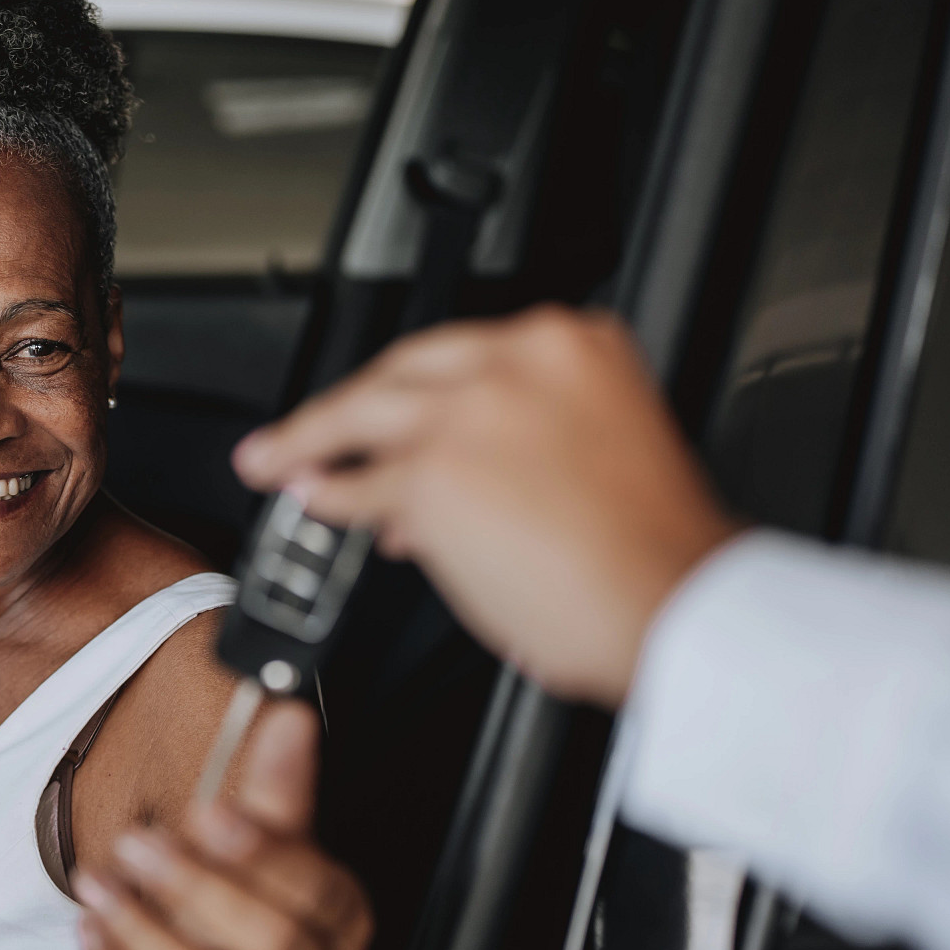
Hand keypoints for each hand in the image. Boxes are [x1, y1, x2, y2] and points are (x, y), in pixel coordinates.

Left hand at [75, 701, 371, 949]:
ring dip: (144, 933)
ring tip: (97, 884)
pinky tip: (91, 928)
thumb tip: (288, 715)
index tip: (207, 813)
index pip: (319, 892)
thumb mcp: (270, 854)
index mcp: (340, 925)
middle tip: (138, 844)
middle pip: (271, 945)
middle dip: (198, 889)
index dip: (263, 854)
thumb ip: (278, 791)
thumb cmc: (250, 920)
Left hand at [231, 305, 738, 705]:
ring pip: (364, 414)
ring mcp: (470, 412)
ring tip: (274, 460)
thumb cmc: (655, 556)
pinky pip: (359, 485)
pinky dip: (328, 499)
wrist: (674, 604)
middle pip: (402, 370)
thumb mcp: (601, 456)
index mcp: (575, 345)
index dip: (414, 391)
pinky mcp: (432, 472)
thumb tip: (446, 483)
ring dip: (307, 440)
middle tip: (303, 428)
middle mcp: (519, 360)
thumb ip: (521, 446)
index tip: (390, 405)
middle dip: (344, 403)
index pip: (464, 354)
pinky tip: (313, 506)